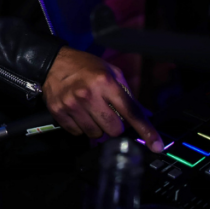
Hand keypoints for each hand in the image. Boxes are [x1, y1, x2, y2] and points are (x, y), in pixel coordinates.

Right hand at [42, 47, 162, 152]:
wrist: (52, 63)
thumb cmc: (84, 67)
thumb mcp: (110, 72)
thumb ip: (127, 94)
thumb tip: (145, 115)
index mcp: (105, 82)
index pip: (131, 112)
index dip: (146, 130)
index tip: (156, 145)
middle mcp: (88, 94)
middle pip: (114, 129)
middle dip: (115, 126)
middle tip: (107, 114)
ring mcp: (72, 104)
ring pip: (96, 134)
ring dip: (97, 127)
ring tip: (90, 112)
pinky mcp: (59, 112)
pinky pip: (78, 133)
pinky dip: (81, 127)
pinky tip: (79, 113)